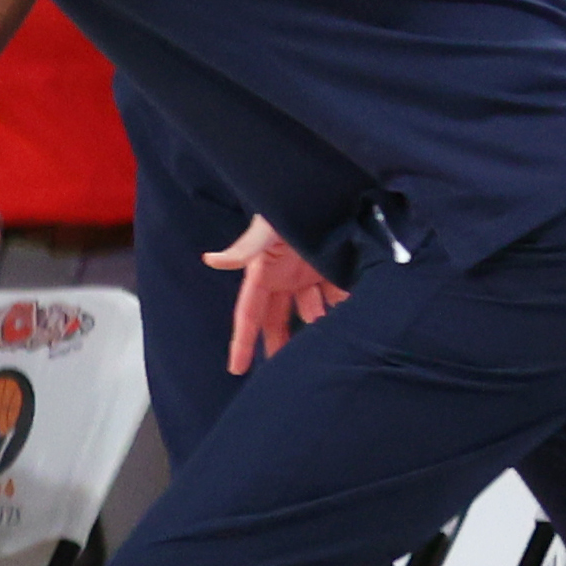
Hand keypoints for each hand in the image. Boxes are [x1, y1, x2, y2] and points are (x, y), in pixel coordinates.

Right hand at [206, 214, 344, 375]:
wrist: (319, 189)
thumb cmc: (287, 208)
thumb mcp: (265, 229)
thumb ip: (243, 248)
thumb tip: (211, 260)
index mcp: (263, 273)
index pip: (248, 314)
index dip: (242, 342)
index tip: (236, 368)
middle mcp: (283, 278)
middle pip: (278, 320)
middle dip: (279, 346)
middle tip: (284, 376)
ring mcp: (307, 274)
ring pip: (310, 312)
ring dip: (317, 328)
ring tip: (326, 350)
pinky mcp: (332, 267)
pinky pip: (337, 295)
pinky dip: (343, 308)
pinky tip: (354, 322)